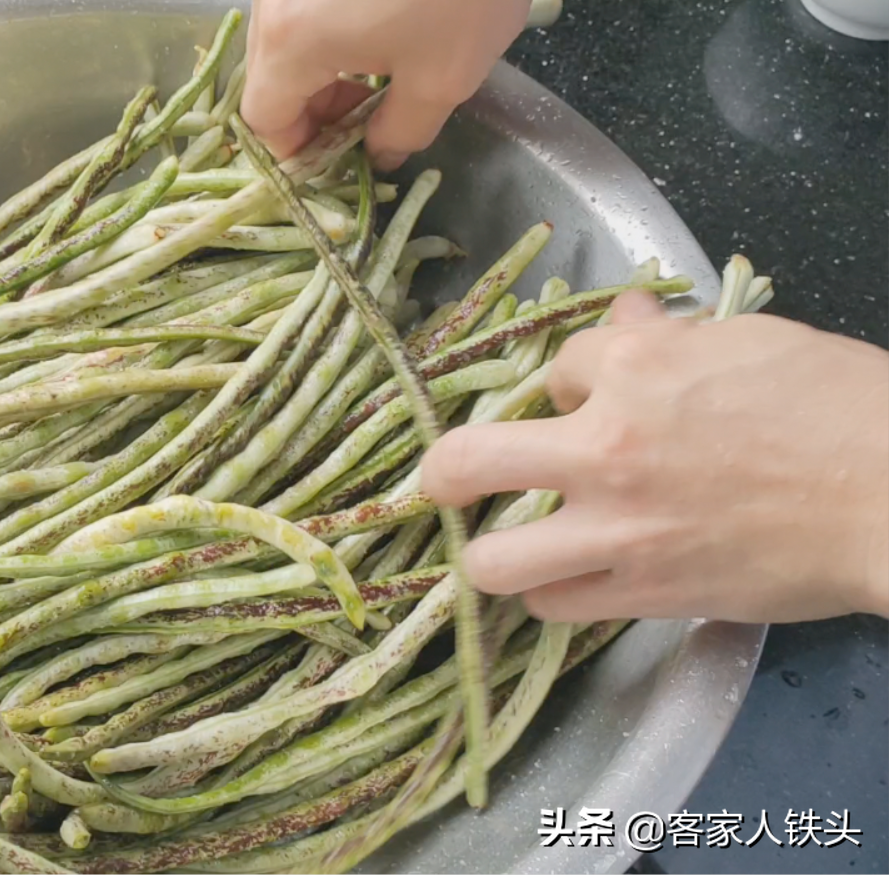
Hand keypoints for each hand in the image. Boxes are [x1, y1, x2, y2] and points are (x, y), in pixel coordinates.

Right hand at [241, 0, 530, 165]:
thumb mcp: (443, 78)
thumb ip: (401, 132)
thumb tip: (380, 153)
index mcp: (290, 43)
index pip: (264, 119)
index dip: (299, 150)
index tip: (341, 157)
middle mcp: (273, 1)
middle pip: (270, 72)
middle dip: (314, 105)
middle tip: (367, 117)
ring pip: (288, 33)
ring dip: (324, 63)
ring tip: (380, 69)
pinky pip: (307, 1)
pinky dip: (332, 24)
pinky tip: (382, 23)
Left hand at [421, 291, 888, 623]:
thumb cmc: (840, 406)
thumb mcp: (750, 342)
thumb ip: (670, 338)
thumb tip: (626, 320)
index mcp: (635, 369)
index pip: (556, 370)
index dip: (568, 385)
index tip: (584, 398)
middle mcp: (606, 448)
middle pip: (469, 460)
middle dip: (445, 470)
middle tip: (445, 480)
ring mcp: (618, 527)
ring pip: (494, 559)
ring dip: (490, 553)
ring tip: (501, 547)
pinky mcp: (644, 591)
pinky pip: (557, 606)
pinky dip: (553, 595)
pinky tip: (564, 583)